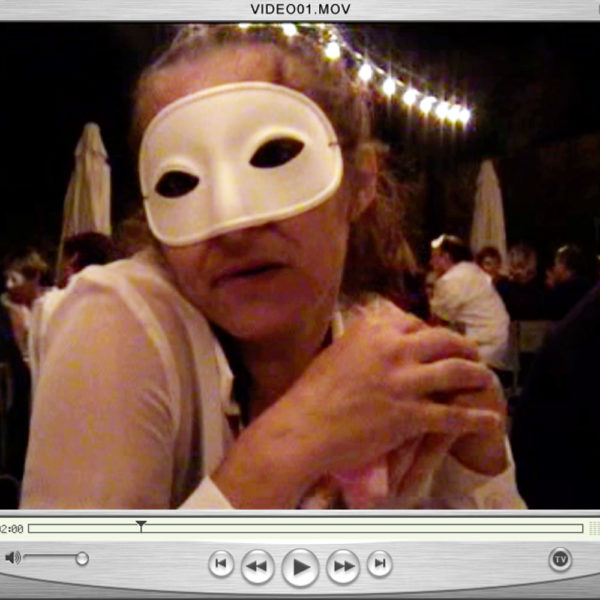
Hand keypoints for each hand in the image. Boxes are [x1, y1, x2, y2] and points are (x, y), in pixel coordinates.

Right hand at [213, 301, 502, 507]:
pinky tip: (491, 420)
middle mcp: (394, 349)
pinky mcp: (411, 414)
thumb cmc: (312, 392)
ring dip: (477, 376)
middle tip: (472, 355)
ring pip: (456, 372)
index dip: (433, 334)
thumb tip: (377, 340)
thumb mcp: (337, 352)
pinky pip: (453, 415)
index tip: (439, 343)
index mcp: (374, 330)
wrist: (304, 427)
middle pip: (444, 340)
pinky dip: (476, 419)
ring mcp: (405, 382)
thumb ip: (364, 343)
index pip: (416, 323)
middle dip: (464, 347)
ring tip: (486, 379)